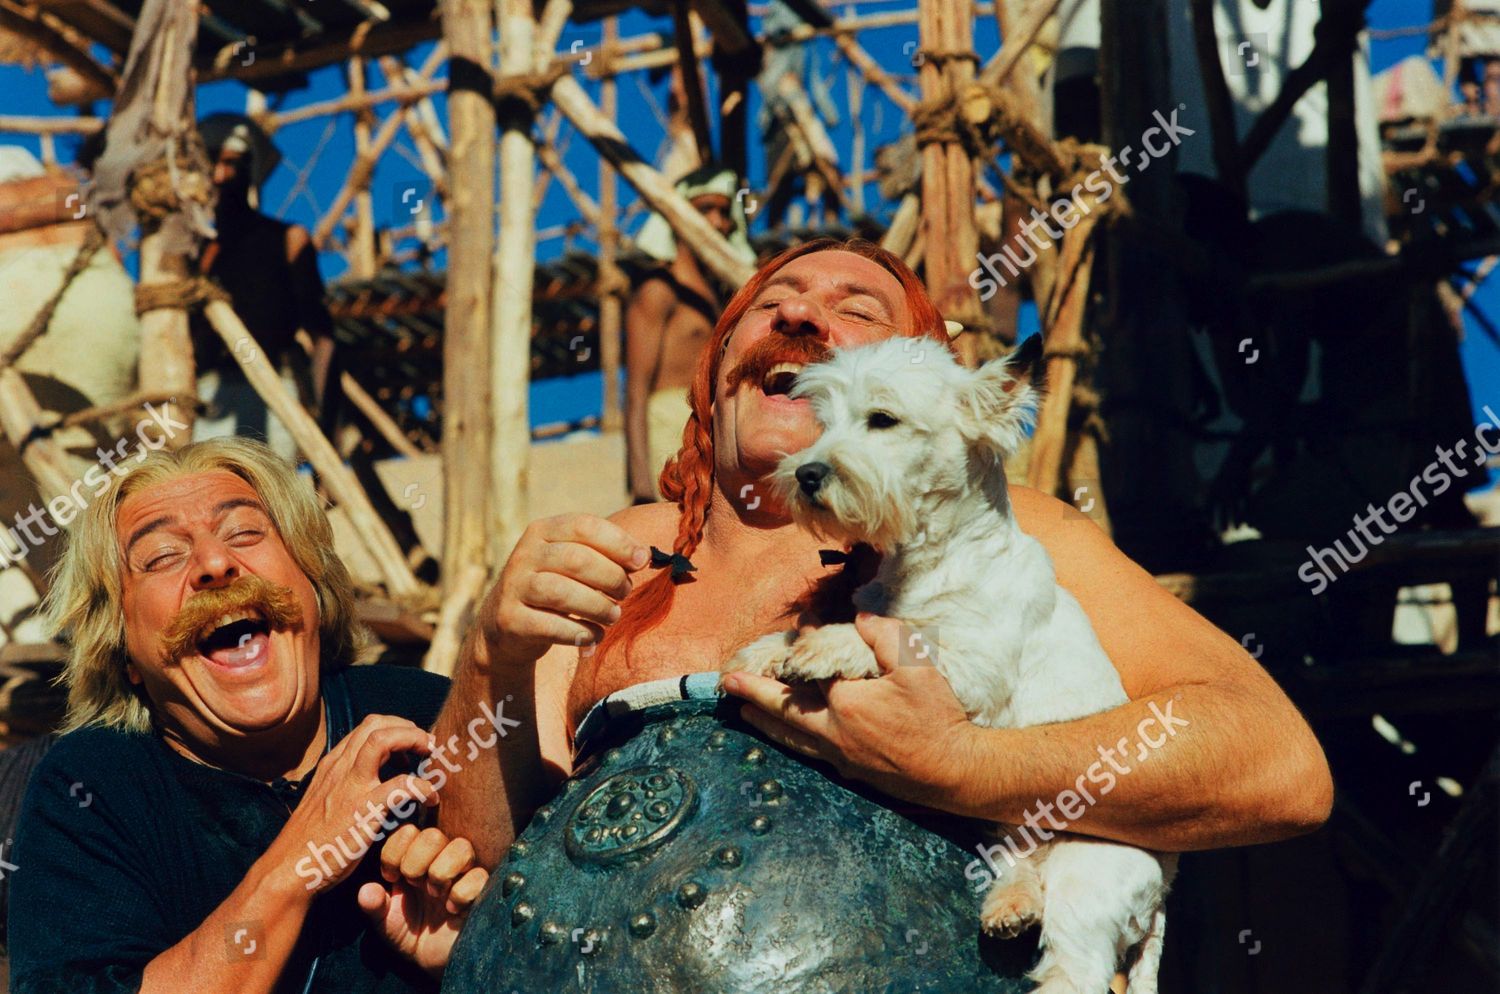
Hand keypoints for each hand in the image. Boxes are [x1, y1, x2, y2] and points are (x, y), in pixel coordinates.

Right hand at [268, 714, 437, 897]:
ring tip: (430, 756)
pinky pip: (401, 786)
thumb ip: (346, 784)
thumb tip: (375, 778)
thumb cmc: (310, 842)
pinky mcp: (362, 812)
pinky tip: (431, 798)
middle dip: (408, 727)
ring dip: (414, 739)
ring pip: (383, 740)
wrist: (288, 871)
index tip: (410, 746)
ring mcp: (350, 788)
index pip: (367, 727)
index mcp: (333, 765)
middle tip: (426, 745)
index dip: (395, 728)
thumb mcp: (325, 800)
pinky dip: (423, 787)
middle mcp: (340, 769)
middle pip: (376, 724)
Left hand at [360, 824, 488, 977]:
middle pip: (433, 835)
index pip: (407, 831)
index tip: (392, 876)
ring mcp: (464, 873)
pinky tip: (453, 910)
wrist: (434, 960)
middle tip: (415, 885)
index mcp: (414, 858)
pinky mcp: (483, 890)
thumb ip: (374, 906)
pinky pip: (479, 877)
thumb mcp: (386, 922)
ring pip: (461, 847)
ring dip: (441, 872)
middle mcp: (440, 859)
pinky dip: (461, 894)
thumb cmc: (410, 934)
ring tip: (435, 895)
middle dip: (417, 862)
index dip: (395, 852)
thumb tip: (367, 891)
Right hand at [478, 514, 648, 668]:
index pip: (585, 526)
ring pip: (562, 593)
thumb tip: (643, 556)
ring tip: (613, 616)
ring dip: (598, 607)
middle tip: (625, 593)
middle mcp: (525, 554)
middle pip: (577, 560)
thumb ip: (606, 555)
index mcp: (543, 531)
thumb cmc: (557, 587)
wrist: (509, 624)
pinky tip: (594, 635)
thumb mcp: (574, 562)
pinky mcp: (510, 619)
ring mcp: (514, 586)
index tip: (642, 561)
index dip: (619, 542)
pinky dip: (580, 633)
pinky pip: (551, 626)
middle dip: (611, 578)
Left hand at [720, 614, 980, 809]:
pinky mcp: (850, 770)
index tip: (802, 623)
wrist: (953, 772)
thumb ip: (885, 637)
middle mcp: (832, 729)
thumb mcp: (918, 667)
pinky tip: (787, 739)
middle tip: (728, 682)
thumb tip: (860, 619)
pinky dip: (789, 740)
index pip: (814, 666)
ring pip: (791, 735)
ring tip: (743, 712)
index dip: (805, 642)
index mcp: (845, 700)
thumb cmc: (936, 718)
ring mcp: (839, 754)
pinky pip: (808, 752)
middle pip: (784, 706)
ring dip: (765, 721)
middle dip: (755, 691)